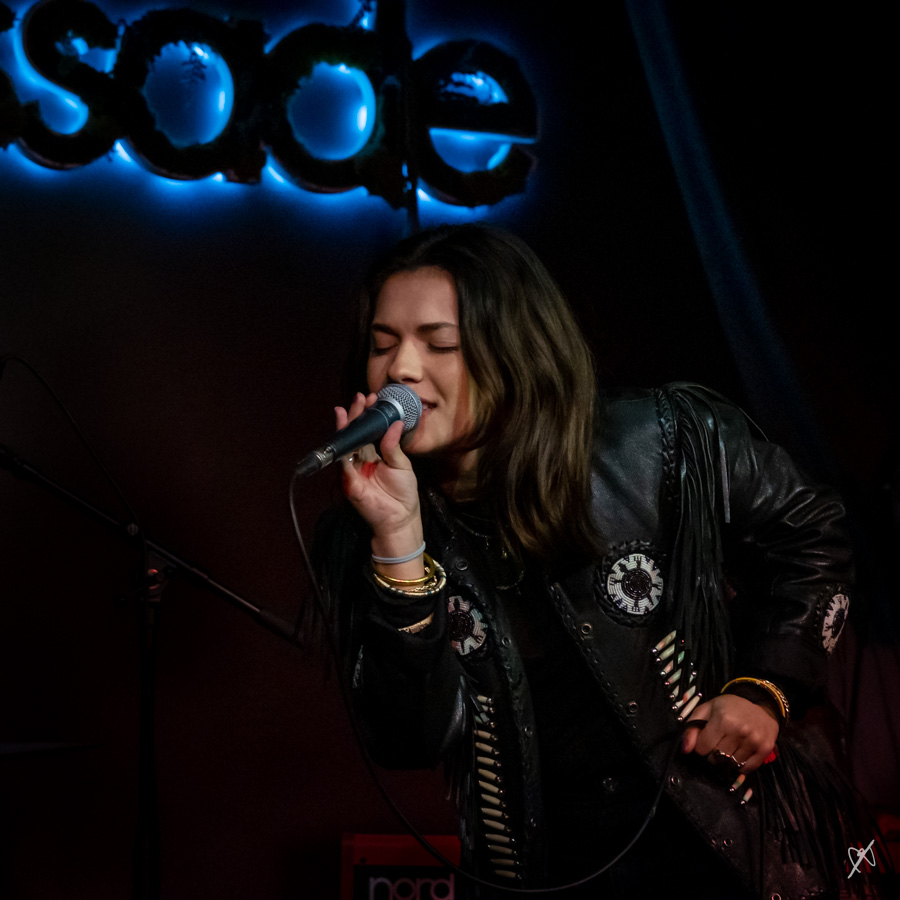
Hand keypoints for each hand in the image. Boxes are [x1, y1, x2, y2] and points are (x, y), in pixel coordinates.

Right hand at [338, 392, 423, 559]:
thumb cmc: (403, 492)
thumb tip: (395, 423)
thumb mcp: (402, 464)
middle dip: (355, 416)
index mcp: (373, 454)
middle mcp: (360, 460)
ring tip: (347, 410)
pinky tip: (345, 437)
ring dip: (345, 429)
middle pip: (354, 435)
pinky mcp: (350, 485)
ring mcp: (352, 472)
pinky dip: (343, 453)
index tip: (371, 398)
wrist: (401, 518)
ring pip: (345, 447)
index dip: (367, 415)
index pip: (367, 431)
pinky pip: (344, 467)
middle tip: (359, 398)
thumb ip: (394, 446)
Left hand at [682, 693, 778, 771]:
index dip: (701, 745)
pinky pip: (746, 769)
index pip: (702, 748)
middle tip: (717, 743)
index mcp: (723, 719)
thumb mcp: (707, 710)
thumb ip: (692, 727)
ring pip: (730, 765)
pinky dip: (739, 765)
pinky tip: (739, 753)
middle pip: (716, 758)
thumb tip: (685, 749)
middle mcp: (739, 731)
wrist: (761, 706)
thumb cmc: (730, 708)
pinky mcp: (765, 750)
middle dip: (712, 754)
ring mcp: (754, 741)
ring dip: (726, 761)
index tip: (706, 739)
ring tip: (728, 747)